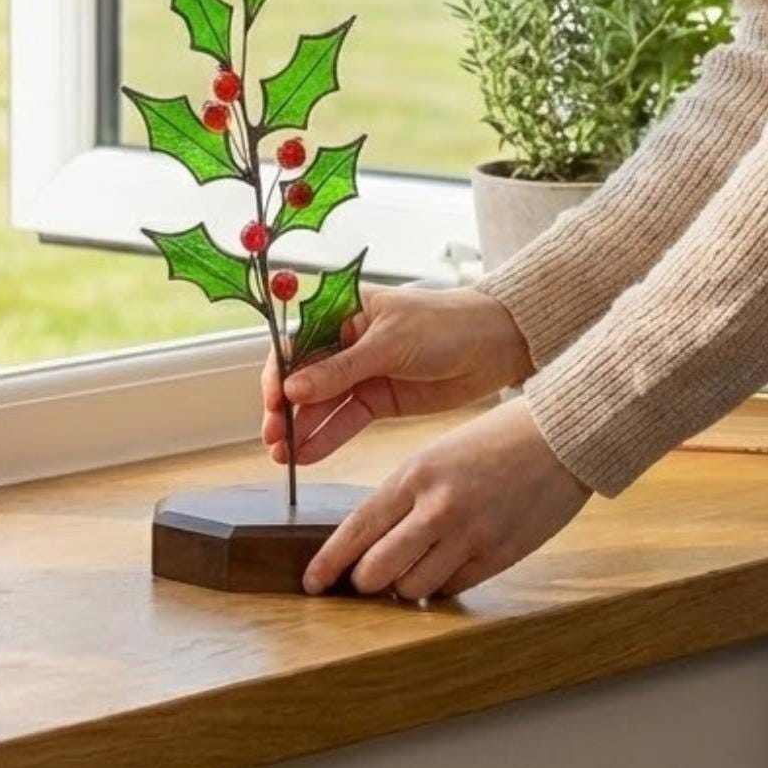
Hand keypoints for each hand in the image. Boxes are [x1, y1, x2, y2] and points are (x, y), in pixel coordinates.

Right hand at [260, 284, 532, 466]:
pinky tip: (307, 455)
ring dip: (301, 428)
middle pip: (304, 377)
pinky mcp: (379, 401)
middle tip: (274, 437)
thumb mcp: (390, 343)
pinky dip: (326, 438)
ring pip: (321, 404)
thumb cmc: (444, 324)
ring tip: (284, 456)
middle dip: (285, 407)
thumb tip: (293, 389)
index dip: (279, 372)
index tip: (273, 401)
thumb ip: (342, 368)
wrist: (494, 347)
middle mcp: (347, 342)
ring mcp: (362, 374)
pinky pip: (345, 421)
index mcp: (344, 311)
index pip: (298, 341)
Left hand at [300, 395, 590, 599]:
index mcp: (416, 474)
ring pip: (411, 587)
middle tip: (363, 580)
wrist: (559, 438)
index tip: (311, 581)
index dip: (329, 561)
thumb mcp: (439, 454)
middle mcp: (437, 507)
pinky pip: (451, 588)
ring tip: (409, 571)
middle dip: (364, 581)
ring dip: (403, 586)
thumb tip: (375, 536)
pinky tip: (444, 569)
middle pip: (377, 570)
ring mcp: (469, 535)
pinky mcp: (498, 555)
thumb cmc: (496, 440)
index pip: (358, 528)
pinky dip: (440, 585)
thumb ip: (407, 493)